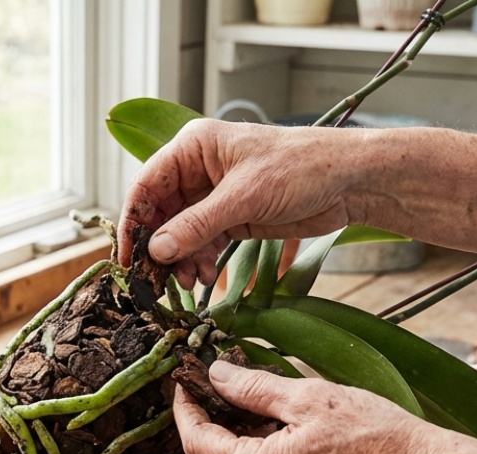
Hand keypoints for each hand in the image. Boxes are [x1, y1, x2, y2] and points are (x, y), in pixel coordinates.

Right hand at [118, 119, 358, 287]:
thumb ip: (197, 225)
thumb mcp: (243, 197)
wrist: (348, 181)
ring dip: (180, 259)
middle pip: (159, 213)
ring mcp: (213, 196)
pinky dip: (199, 261)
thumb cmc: (300, 168)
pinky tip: (206, 277)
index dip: (132, 222)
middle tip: (159, 280)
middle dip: (159, 248)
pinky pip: (201, 243)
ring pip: (179, 233)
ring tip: (190, 282)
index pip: (145, 185)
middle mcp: (197, 170)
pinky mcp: (231, 218)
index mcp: (193, 148)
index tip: (127, 257)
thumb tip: (156, 250)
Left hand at [173, 360, 434, 453]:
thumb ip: (253, 388)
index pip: (197, 442)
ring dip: (235, 443)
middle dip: (206, 424)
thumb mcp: (309, 397)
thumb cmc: (376, 435)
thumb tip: (217, 375)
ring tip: (249, 405)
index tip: (184, 383)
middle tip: (211, 388)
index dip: (185, 410)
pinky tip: (277, 433)